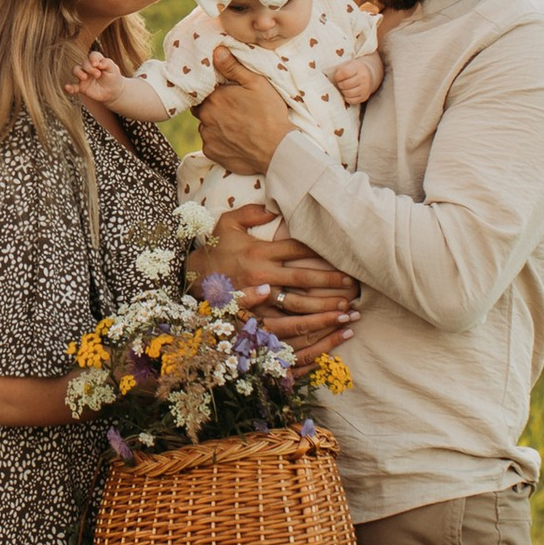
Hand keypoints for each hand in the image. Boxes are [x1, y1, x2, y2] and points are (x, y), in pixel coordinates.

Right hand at [68, 49, 125, 107]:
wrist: (113, 92)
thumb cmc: (113, 78)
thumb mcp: (114, 69)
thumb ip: (107, 63)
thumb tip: (98, 63)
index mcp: (97, 61)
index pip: (92, 55)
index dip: (93, 58)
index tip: (97, 64)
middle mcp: (88, 67)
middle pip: (84, 63)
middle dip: (89, 68)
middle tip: (97, 75)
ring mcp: (84, 76)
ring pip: (75, 70)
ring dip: (78, 73)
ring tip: (84, 77)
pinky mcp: (81, 87)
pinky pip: (73, 86)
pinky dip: (69, 87)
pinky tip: (67, 88)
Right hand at [192, 211, 358, 367]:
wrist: (189, 279)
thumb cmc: (214, 250)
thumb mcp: (226, 224)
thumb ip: (250, 213)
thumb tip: (274, 209)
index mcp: (259, 251)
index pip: (297, 249)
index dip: (322, 252)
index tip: (343, 255)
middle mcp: (261, 275)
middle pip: (303, 279)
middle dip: (331, 282)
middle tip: (354, 286)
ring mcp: (257, 299)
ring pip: (297, 306)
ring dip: (324, 309)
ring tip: (347, 311)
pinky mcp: (252, 318)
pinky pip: (283, 328)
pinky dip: (304, 332)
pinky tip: (323, 334)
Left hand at [198, 42, 297, 172]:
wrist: (277, 150)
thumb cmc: (269, 114)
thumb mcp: (256, 84)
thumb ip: (233, 67)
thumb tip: (216, 51)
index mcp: (214, 97)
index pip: (203, 90)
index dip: (213, 91)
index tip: (226, 94)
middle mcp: (205, 117)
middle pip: (201, 108)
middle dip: (213, 107)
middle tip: (232, 110)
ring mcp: (207, 136)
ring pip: (206, 126)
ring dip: (216, 125)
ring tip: (237, 127)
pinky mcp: (212, 153)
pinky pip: (210, 144)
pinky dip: (219, 142)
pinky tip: (236, 140)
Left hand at [330, 49, 384, 104]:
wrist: (369, 74)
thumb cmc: (354, 69)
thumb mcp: (348, 64)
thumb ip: (339, 68)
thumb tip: (325, 75)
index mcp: (358, 67)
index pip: (344, 73)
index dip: (337, 76)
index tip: (337, 77)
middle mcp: (364, 78)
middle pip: (345, 84)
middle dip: (339, 84)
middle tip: (340, 83)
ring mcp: (365, 88)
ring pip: (348, 93)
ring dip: (343, 91)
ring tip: (343, 87)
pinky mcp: (364, 96)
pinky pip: (352, 101)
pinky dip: (347, 98)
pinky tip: (347, 93)